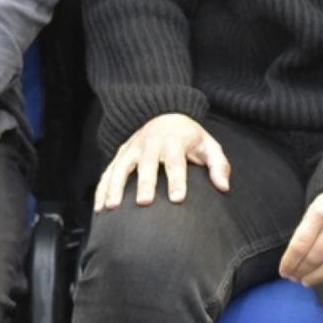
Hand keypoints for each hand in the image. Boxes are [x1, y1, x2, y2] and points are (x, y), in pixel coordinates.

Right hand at [94, 113, 229, 211]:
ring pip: (122, 166)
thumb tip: (224, 187)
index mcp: (174, 140)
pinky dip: (102, 188)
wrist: (165, 114)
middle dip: (145, 182)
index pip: (176, 161)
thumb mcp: (209, 145)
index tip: (178, 199)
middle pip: (147, 163)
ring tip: (111, 207)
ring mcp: (133, 147)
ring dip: (115, 186)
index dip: (177, 179)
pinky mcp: (121, 153)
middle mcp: (151, 142)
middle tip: (144, 203)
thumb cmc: (190, 137)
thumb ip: (219, 165)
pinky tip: (99, 208)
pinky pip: (109, 171)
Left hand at [279, 191, 322, 288]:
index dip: (290, 262)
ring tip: (308, 281)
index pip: (300, 244)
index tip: (284, 272)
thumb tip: (293, 259)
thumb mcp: (315, 207)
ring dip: (318, 277)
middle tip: (295, 278)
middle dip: (302, 271)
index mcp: (319, 211)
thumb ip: (307, 230)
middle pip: (315, 256)